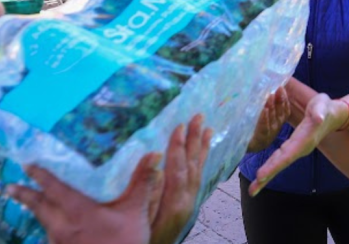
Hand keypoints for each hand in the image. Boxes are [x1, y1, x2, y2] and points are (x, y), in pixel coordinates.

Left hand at [8, 116, 211, 243]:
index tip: (27, 164)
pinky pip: (51, 238)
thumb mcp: (136, 212)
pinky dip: (48, 228)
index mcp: (78, 212)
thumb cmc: (125, 243)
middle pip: (39, 208)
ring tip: (30, 204)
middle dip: (24, 195)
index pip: (54, 189)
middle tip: (10, 186)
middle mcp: (63, 227)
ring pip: (44, 224)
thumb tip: (152, 154)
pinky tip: (53, 229)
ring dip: (36, 212)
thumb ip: (142, 182)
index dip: (40, 176)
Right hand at [150, 116, 212, 243]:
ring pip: (198, 170)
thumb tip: (155, 164)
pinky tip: (201, 153)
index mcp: (174, 203)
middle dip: (195, 140)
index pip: (179, 169)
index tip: (179, 125)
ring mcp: (189, 203)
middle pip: (193, 165)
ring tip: (207, 128)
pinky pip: (198, 178)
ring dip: (202, 148)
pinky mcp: (187, 205)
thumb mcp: (142, 219)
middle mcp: (186, 201)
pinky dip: (201, 161)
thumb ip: (150, 193)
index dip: (179, 147)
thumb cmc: (143, 239)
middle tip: (199, 116)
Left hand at [249, 93, 346, 195]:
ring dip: (266, 176)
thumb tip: (318, 118)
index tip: (260, 175)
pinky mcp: (292, 147)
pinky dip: (269, 168)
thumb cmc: (325, 109)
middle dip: (267, 176)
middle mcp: (299, 149)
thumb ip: (320, 112)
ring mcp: (295, 149)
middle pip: (281, 164)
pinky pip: (279, 159)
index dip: (274, 165)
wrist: (330, 116)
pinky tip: (260, 177)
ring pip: (278, 164)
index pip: (287, 155)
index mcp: (304, 140)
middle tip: (253, 190)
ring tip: (253, 189)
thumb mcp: (323, 106)